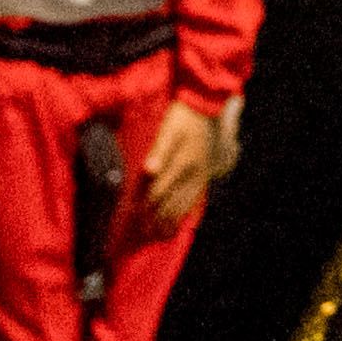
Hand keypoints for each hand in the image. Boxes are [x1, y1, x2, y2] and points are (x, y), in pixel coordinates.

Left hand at [131, 98, 226, 237]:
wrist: (207, 106)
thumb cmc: (183, 116)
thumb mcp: (168, 129)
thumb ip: (159, 151)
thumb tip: (149, 171)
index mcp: (181, 164)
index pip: (159, 192)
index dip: (146, 207)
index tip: (134, 218)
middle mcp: (192, 173)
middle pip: (172, 203)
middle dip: (158, 220)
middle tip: (146, 234)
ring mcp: (200, 174)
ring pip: (185, 204)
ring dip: (172, 220)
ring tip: (163, 234)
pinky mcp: (205, 172)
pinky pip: (196, 197)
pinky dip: (187, 210)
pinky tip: (184, 217)